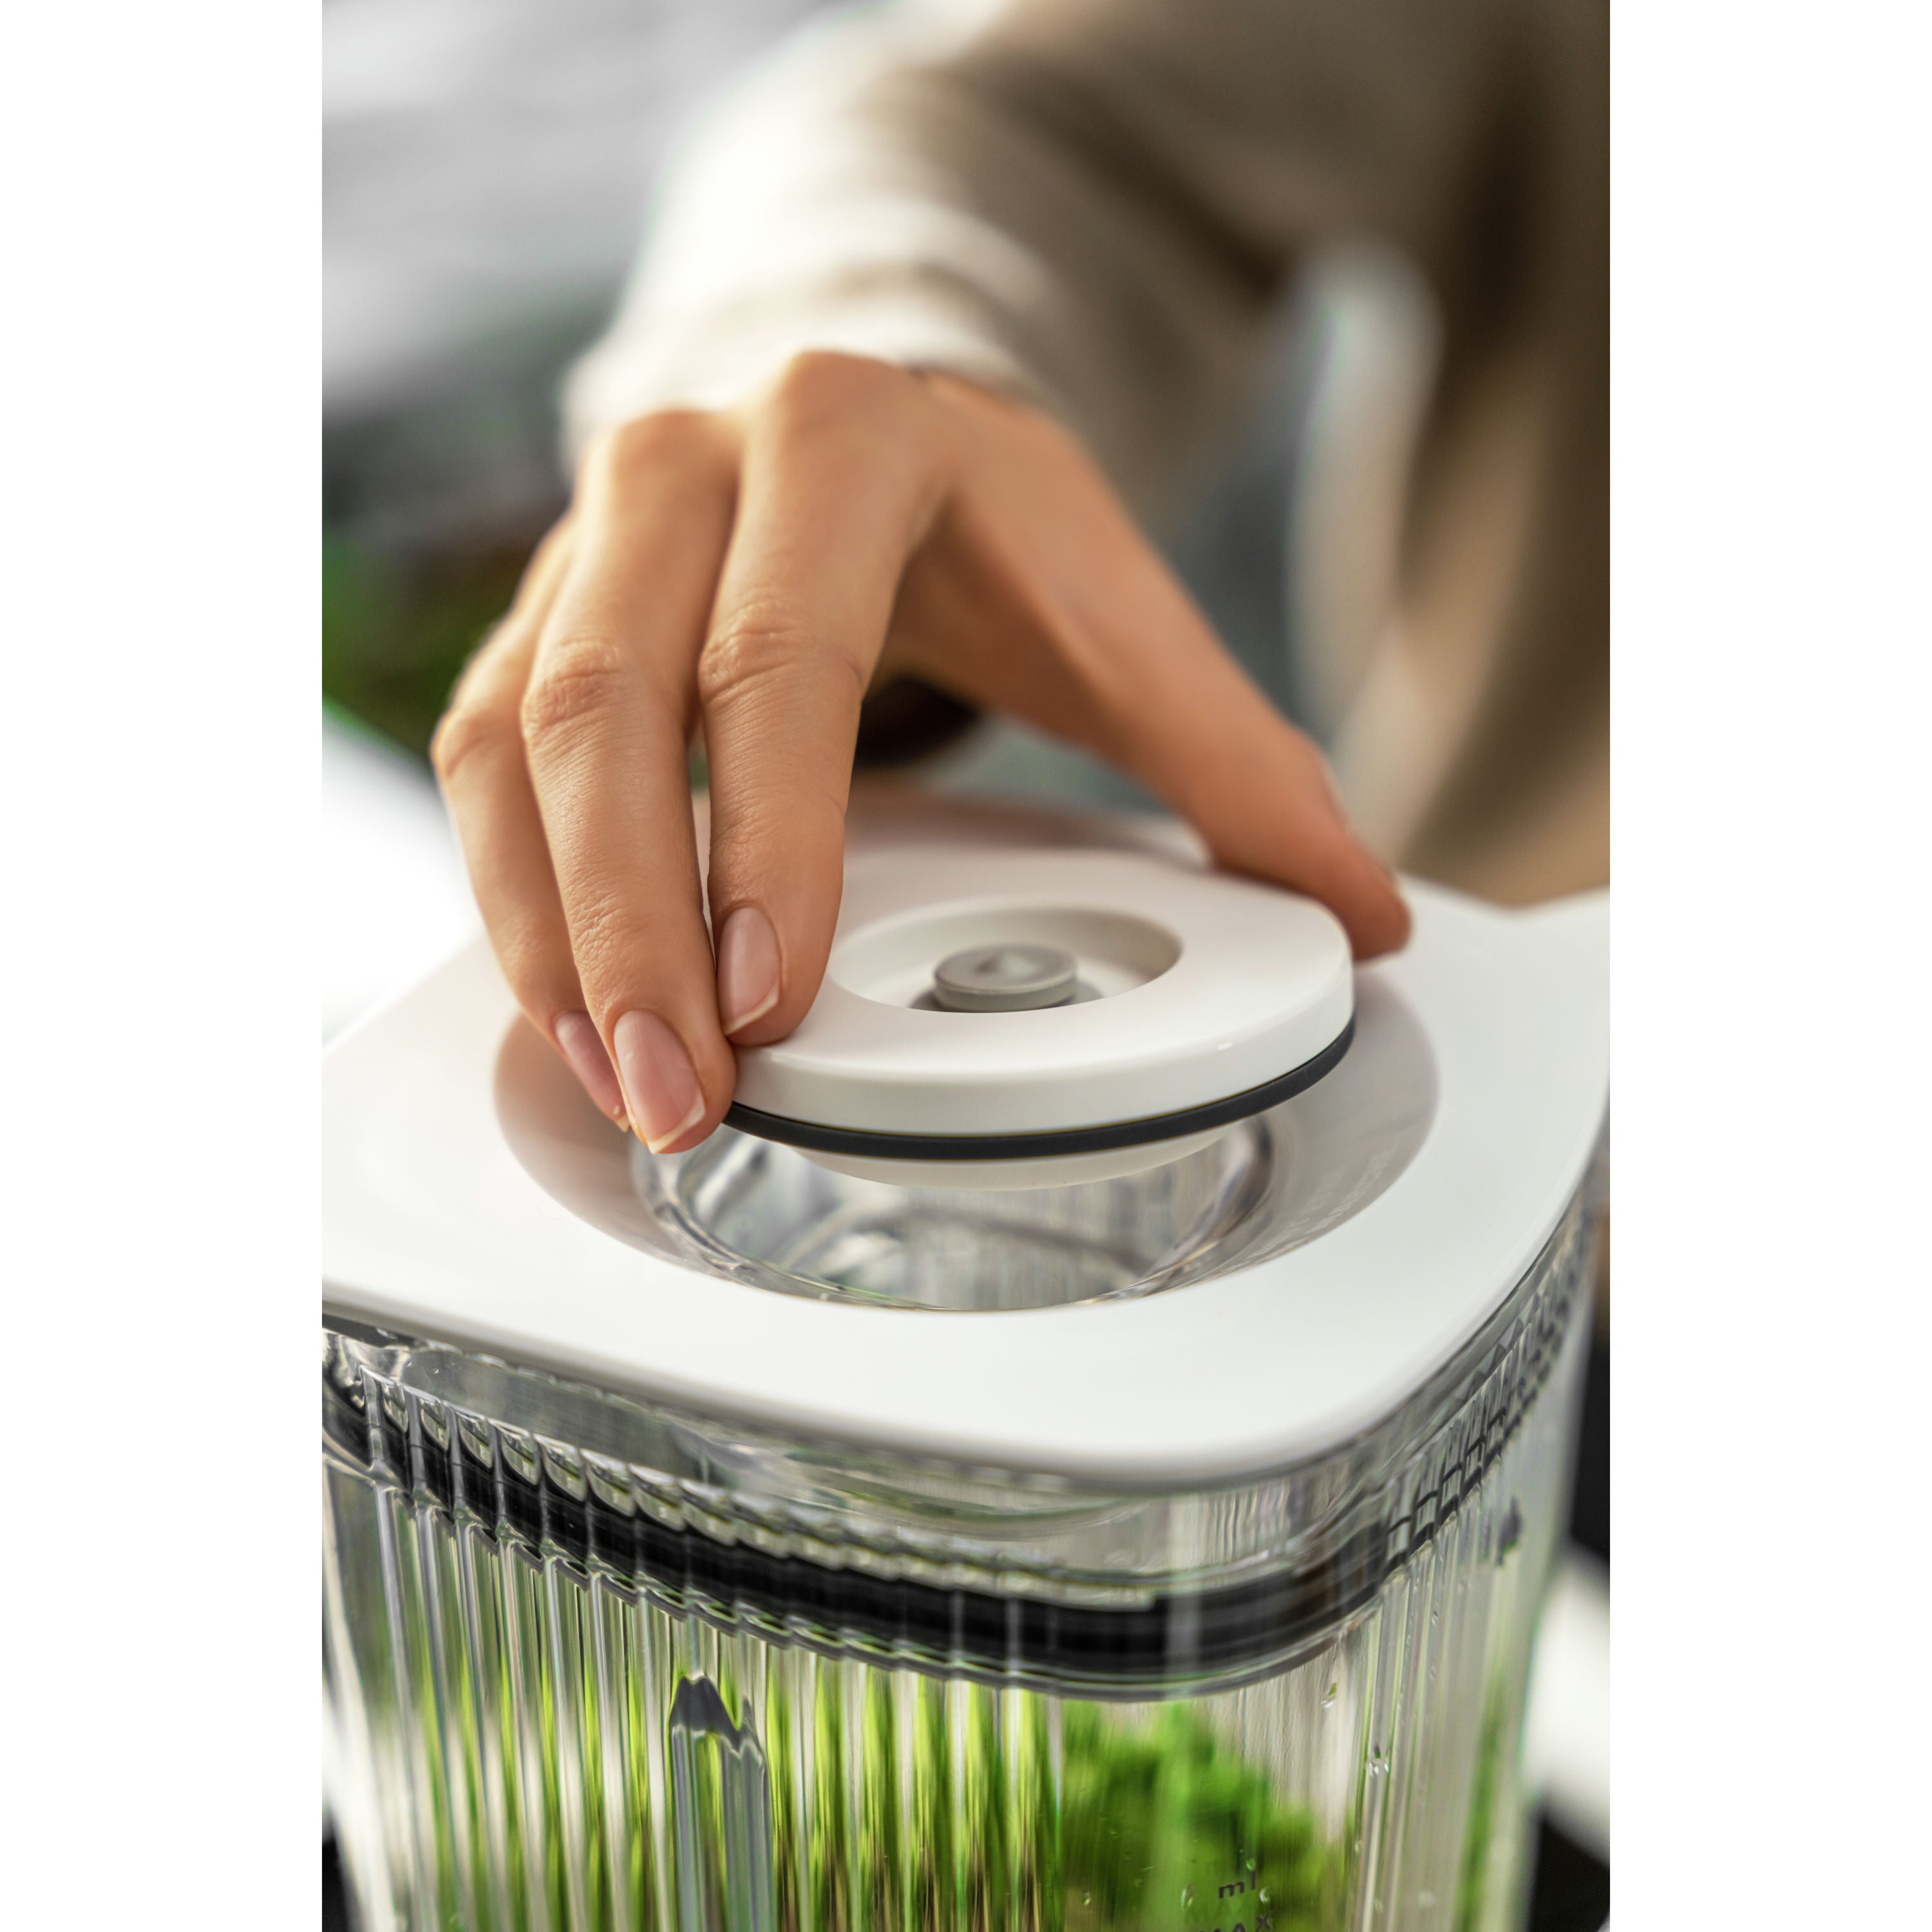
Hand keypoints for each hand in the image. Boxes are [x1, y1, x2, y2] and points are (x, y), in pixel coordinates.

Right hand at [432, 353, 1408, 1150]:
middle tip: (685, 1094)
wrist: (864, 430)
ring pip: (512, 744)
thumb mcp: (1120, 615)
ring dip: (554, 934)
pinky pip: (478, 763)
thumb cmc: (992, 530)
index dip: (769, 838)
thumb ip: (1237, 760)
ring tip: (622, 1085)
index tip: (771, 1001)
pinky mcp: (532, 619)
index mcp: (842, 440)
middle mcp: (682, 469)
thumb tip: (1362, 913)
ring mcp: (583, 542)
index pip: (778, 656)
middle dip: (636, 926)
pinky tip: (570, 1016)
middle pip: (609, 705)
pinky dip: (516, 899)